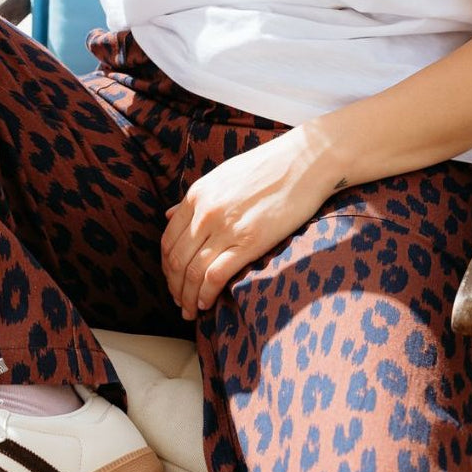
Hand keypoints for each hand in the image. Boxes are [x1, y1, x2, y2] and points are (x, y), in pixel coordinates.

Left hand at [161, 126, 334, 319]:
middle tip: (181, 303)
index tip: (173, 281)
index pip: (168, 240)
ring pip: (192, 272)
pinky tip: (208, 304)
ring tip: (192, 311)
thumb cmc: (268, 167)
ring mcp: (226, 227)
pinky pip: (215, 276)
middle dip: (174, 287)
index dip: (166, 267)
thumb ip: (196, 198)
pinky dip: (206, 295)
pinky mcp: (249, 241)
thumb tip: (169, 214)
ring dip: (188, 297)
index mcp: (198, 195)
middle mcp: (206, 212)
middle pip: (176, 260)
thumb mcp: (223, 176)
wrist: (304, 161)